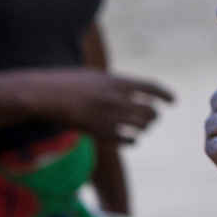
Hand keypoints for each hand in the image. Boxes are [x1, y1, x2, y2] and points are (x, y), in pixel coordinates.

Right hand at [28, 68, 172, 142]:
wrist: (42, 95)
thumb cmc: (66, 82)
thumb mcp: (96, 76)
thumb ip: (117, 84)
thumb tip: (134, 92)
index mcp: (118, 81)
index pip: (152, 88)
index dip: (166, 95)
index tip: (174, 101)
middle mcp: (118, 99)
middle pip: (151, 111)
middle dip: (154, 115)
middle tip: (153, 117)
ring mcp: (109, 117)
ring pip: (142, 126)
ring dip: (144, 128)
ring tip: (142, 128)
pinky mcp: (100, 133)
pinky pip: (127, 140)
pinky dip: (132, 140)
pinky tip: (131, 140)